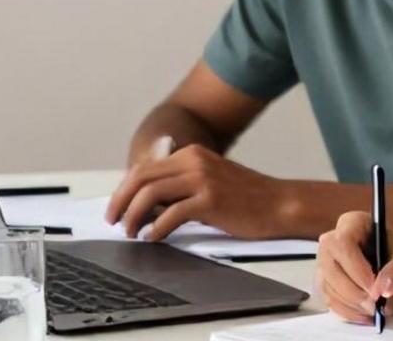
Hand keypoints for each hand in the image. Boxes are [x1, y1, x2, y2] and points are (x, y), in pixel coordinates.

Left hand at [104, 144, 284, 239]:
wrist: (278, 203)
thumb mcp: (209, 180)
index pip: (144, 168)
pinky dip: (156, 228)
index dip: (124, 189)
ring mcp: (203, 179)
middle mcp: (194, 161)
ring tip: (131, 232)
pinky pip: (171, 214)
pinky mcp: (210, 200)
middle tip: (114, 222)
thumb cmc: (245, 197)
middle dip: (121, 201)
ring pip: (151, 193)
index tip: (116, 208)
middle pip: (142, 178)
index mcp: (191, 154)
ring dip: (134, 215)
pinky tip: (154, 238)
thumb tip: (145, 203)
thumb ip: (180, 183)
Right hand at [316, 211, 392, 323]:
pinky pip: (331, 302)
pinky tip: (368, 315)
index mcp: (356, 224)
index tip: (373, 286)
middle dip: (352, 290)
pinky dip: (349, 313)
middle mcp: (338, 242)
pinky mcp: (334, 286)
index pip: (343, 242)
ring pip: (328, 287)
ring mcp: (333, 265)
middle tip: (375, 303)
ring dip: (352, 304)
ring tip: (377, 308)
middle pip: (329, 266)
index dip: (355, 267)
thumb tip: (382, 286)